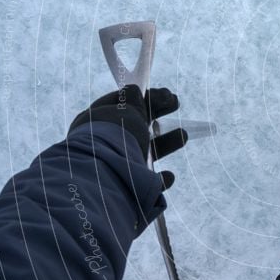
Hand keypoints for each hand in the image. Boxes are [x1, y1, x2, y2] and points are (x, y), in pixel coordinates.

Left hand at [69, 84, 187, 188]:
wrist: (106, 178)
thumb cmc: (115, 138)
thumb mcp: (128, 111)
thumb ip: (134, 102)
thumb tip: (133, 90)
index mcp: (96, 122)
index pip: (120, 104)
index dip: (143, 97)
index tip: (164, 94)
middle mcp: (102, 144)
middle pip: (135, 128)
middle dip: (157, 117)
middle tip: (176, 104)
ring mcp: (113, 167)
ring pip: (142, 154)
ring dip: (165, 144)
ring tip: (183, 135)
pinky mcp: (124, 190)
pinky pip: (145, 183)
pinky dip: (159, 179)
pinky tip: (168, 175)